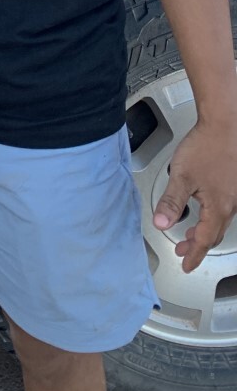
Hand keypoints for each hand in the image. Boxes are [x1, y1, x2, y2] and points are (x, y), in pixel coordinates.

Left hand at [154, 119, 236, 271]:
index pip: (204, 240)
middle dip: (197, 246)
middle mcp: (230, 205)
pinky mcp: (233, 184)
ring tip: (189, 233)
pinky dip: (210, 217)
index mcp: (218, 207)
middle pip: (213, 234)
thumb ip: (171, 201)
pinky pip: (223, 209)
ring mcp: (234, 195)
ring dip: (203, 231)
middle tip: (183, 251)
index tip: (186, 265)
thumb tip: (160, 223)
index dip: (193, 255)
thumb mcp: (182, 176)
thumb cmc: (206, 146)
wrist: (225, 124)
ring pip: (219, 222)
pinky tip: (202, 209)